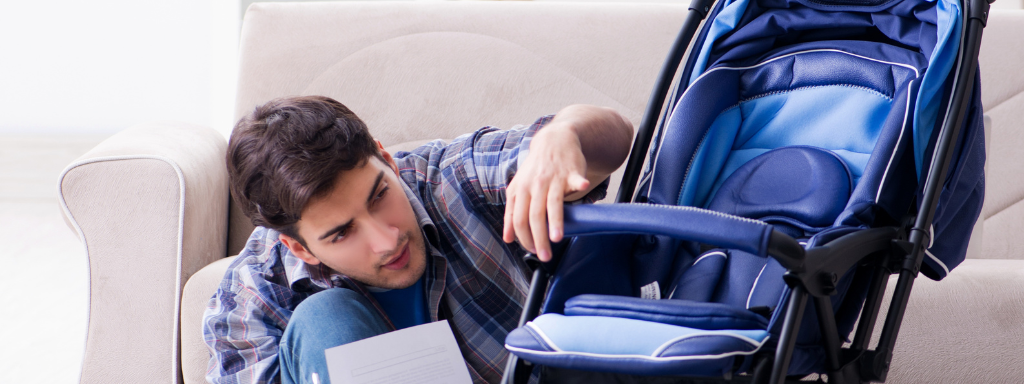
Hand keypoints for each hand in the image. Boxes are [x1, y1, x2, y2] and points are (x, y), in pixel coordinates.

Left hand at [502, 124, 588, 261]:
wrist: (553, 142)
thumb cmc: (536, 170)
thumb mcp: (518, 189)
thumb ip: (512, 213)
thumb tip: (507, 238)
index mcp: (520, 191)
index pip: (518, 219)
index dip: (524, 237)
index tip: (532, 251)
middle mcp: (535, 185)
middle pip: (534, 215)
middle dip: (538, 238)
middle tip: (545, 256)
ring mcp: (553, 178)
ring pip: (552, 202)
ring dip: (555, 221)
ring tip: (557, 238)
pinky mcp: (571, 172)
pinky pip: (574, 178)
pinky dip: (579, 183)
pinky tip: (583, 186)